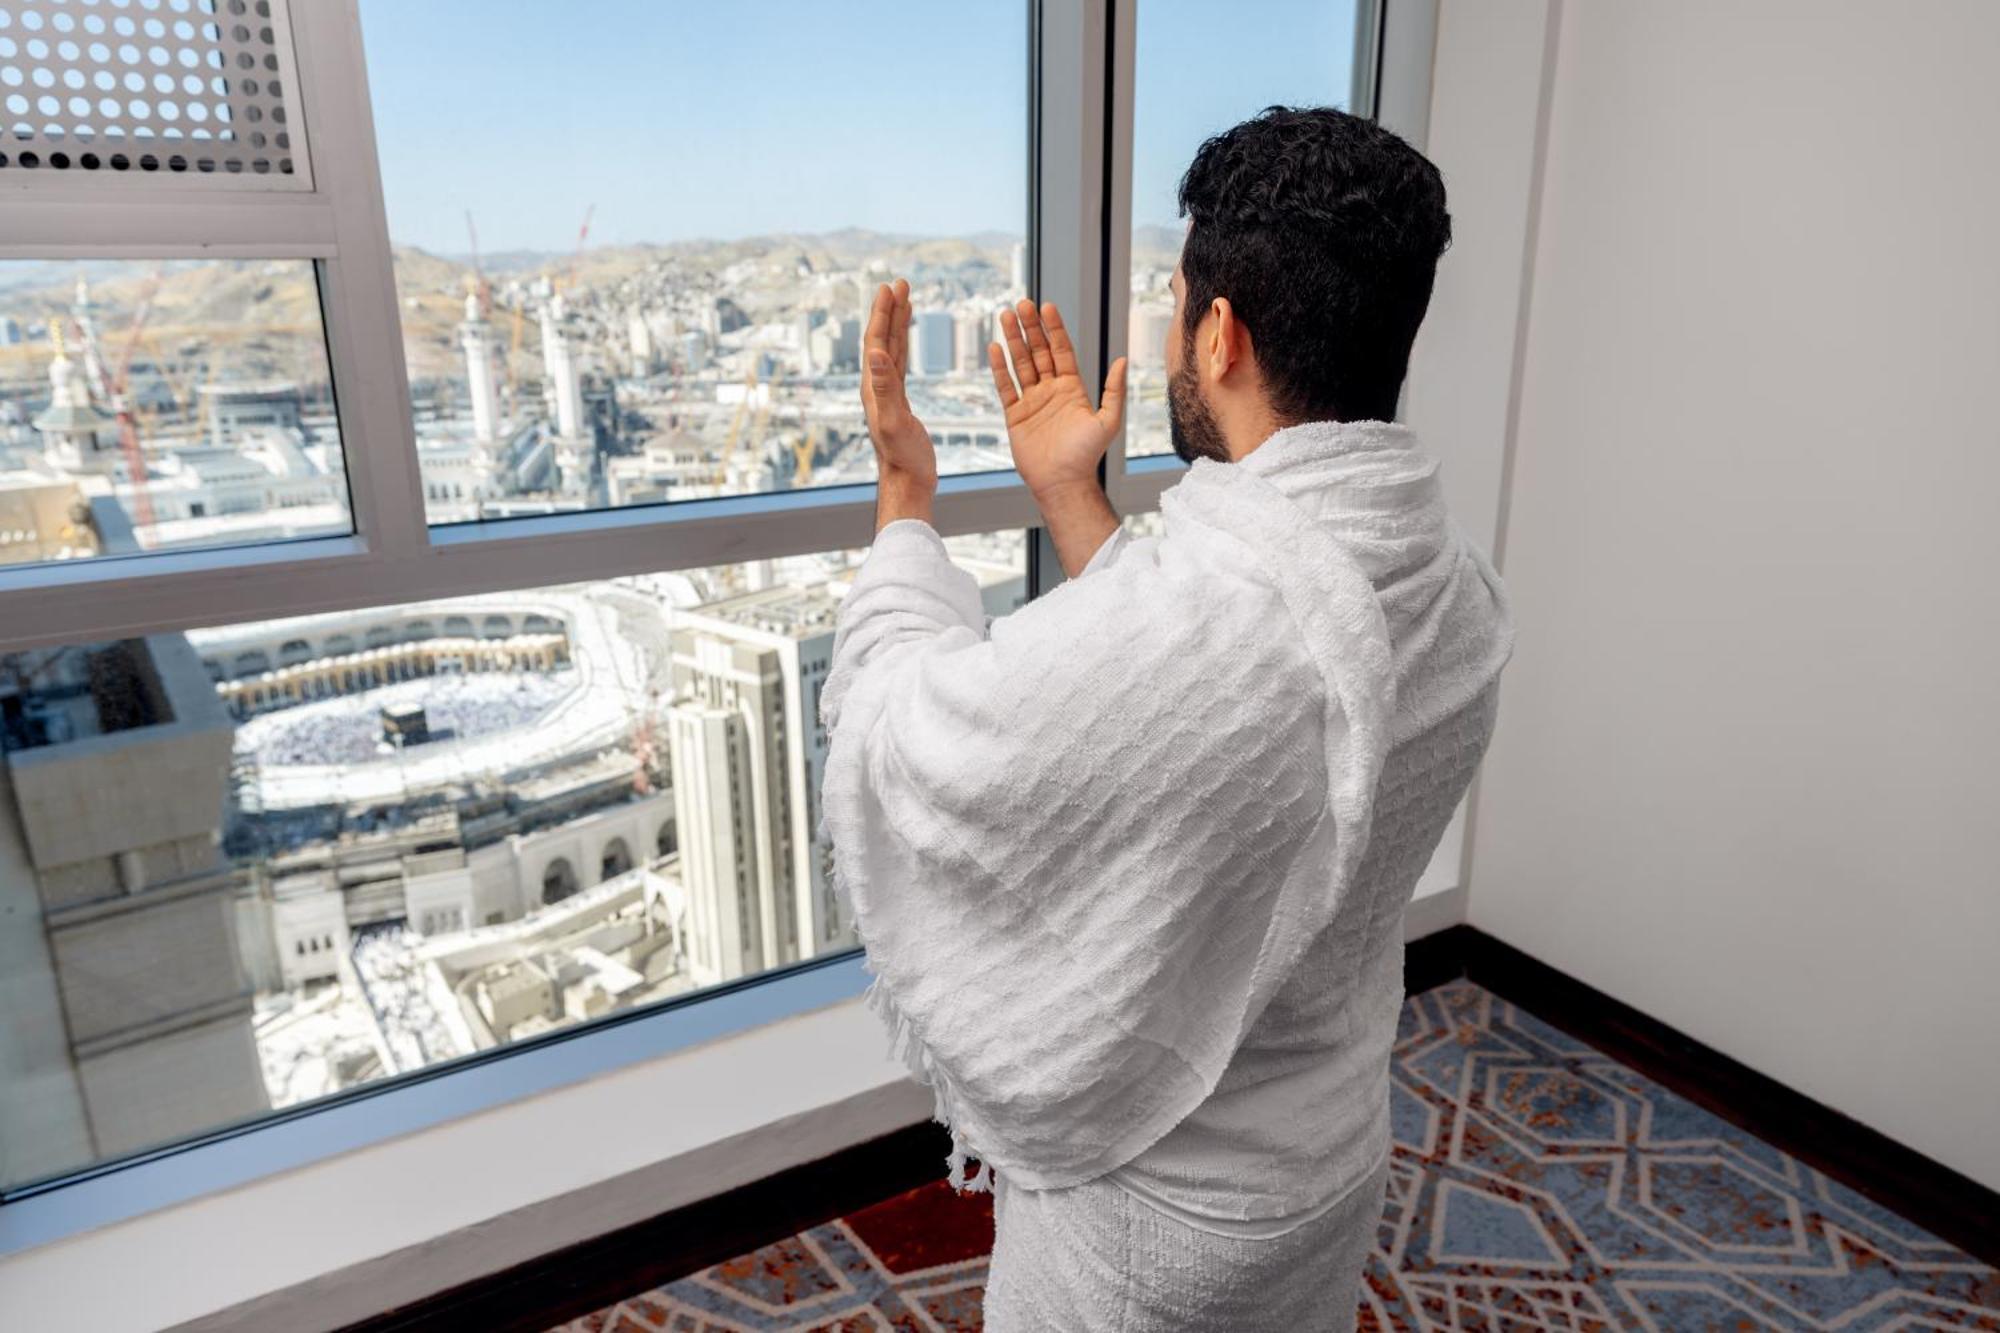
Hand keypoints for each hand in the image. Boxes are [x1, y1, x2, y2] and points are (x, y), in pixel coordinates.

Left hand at [861, 278, 936, 485]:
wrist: (907, 482)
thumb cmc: (901, 457)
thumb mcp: (893, 421)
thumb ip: (885, 387)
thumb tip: (876, 353)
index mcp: (873, 387)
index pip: (876, 342)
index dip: (882, 314)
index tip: (891, 287)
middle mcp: (876, 386)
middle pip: (882, 339)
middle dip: (889, 310)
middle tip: (900, 283)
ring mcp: (887, 393)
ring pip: (892, 348)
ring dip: (897, 323)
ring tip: (905, 299)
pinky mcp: (899, 401)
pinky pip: (901, 364)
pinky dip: (904, 345)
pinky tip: (907, 338)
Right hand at [988, 299, 1127, 500]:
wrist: (1063, 483)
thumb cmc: (1087, 455)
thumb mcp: (1108, 421)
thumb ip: (1113, 390)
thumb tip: (1123, 359)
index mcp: (1072, 388)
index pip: (1062, 351)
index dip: (1054, 329)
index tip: (1047, 307)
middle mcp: (1051, 391)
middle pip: (1038, 352)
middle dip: (1030, 328)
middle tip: (1022, 304)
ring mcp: (1032, 401)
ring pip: (1020, 364)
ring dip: (1014, 340)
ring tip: (1006, 316)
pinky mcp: (1015, 415)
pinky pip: (1006, 387)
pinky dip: (999, 368)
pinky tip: (995, 347)